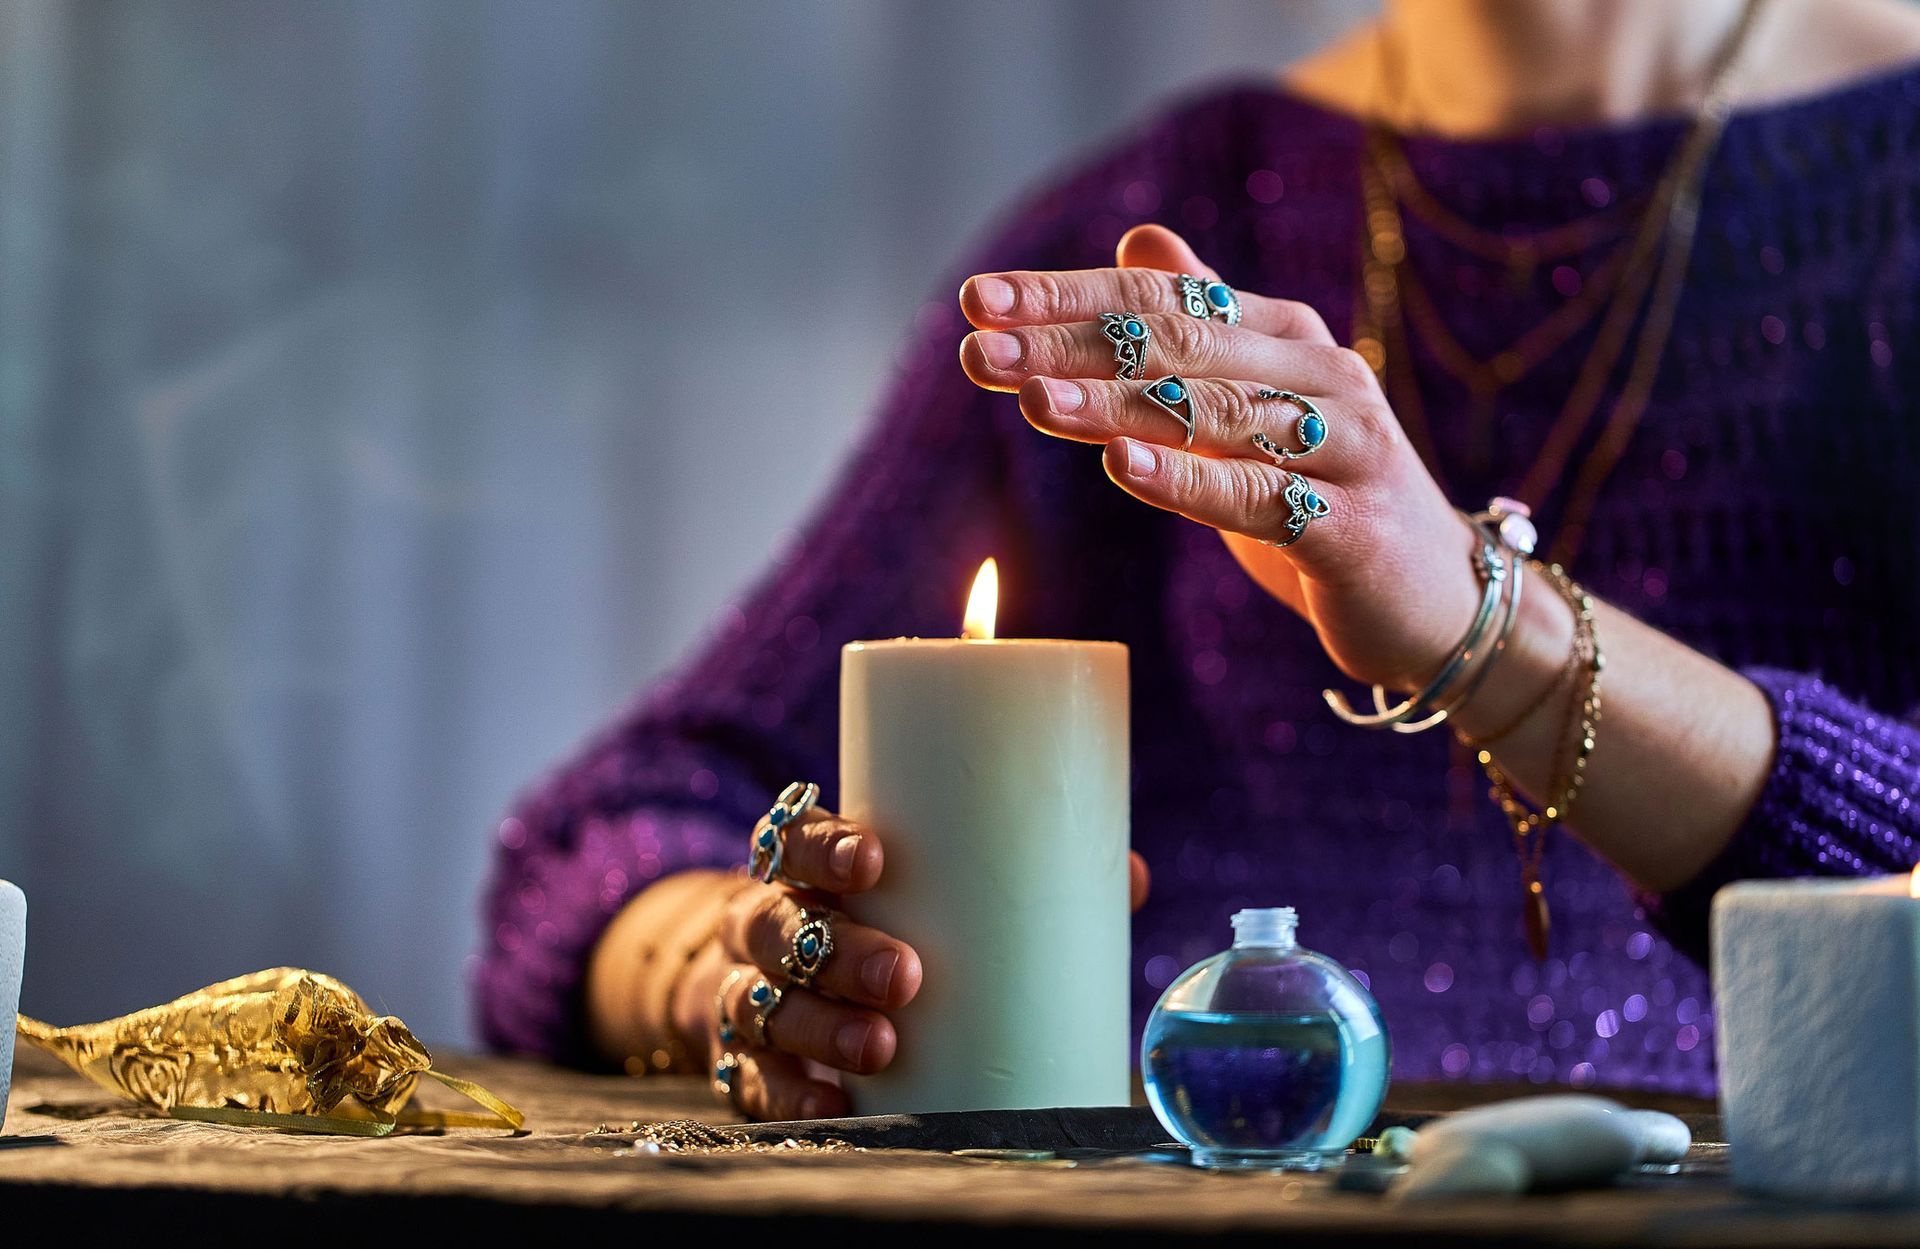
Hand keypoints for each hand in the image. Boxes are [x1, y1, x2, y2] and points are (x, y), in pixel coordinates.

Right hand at [676, 811, 1152, 1120]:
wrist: (765, 975)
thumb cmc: (884, 920)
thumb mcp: (930, 891)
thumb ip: (1020, 878)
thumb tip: (1128, 877)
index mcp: (803, 868)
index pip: (791, 837)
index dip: (823, 846)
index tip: (874, 861)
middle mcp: (762, 924)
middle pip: (776, 924)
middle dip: (840, 950)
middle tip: (907, 975)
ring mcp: (745, 993)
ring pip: (761, 1002)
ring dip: (821, 1025)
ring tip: (882, 1047)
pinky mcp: (746, 1063)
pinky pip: (754, 1082)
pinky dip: (792, 1097)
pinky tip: (834, 1107)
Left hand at [958, 224, 1483, 691]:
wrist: (1437, 597)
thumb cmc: (1328, 493)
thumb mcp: (1258, 402)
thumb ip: (1203, 325)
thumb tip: (1139, 242)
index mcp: (1285, 336)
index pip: (1161, 300)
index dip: (1066, 296)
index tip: (977, 299)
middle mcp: (1319, 374)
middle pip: (1177, 347)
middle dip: (1069, 345)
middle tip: (978, 347)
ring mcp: (1343, 448)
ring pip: (1212, 416)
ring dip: (1114, 405)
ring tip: (1030, 397)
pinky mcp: (1349, 527)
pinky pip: (1258, 497)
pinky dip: (1187, 480)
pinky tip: (1122, 465)